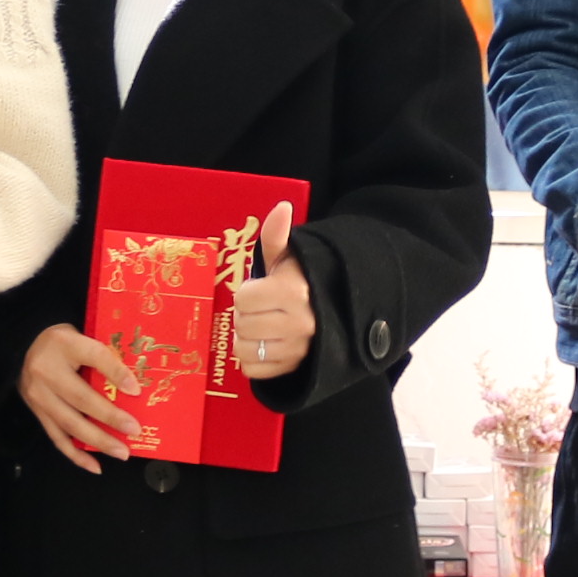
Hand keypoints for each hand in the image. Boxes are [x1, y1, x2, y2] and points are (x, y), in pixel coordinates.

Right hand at [18, 322, 146, 471]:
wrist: (23, 347)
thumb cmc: (61, 343)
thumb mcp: (82, 338)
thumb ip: (105, 357)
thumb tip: (135, 385)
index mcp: (64, 344)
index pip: (94, 356)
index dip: (115, 373)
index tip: (135, 389)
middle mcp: (47, 371)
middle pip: (81, 397)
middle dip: (110, 417)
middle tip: (134, 431)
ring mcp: (39, 395)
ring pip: (69, 422)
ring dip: (97, 440)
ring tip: (121, 451)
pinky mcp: (37, 412)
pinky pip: (56, 437)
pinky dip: (76, 454)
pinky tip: (95, 466)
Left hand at [229, 202, 314, 382]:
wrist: (335, 307)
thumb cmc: (304, 279)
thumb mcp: (290, 255)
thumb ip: (277, 235)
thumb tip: (281, 207)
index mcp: (294, 292)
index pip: (243, 298)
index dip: (245, 292)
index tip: (257, 289)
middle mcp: (298, 323)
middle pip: (242, 323)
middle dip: (245, 314)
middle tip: (258, 308)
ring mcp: (298, 349)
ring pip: (244, 349)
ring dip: (245, 337)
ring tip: (260, 326)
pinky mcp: (294, 367)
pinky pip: (252, 369)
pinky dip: (251, 359)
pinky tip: (263, 344)